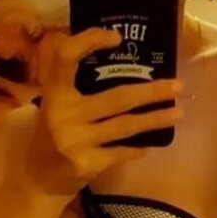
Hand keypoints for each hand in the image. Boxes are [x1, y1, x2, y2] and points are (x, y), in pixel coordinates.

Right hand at [22, 27, 182, 197]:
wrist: (38, 179)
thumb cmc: (52, 134)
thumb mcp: (54, 105)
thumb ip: (74, 84)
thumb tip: (118, 56)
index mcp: (53, 94)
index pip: (66, 57)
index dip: (89, 41)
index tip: (117, 38)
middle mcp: (63, 114)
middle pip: (117, 97)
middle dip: (152, 91)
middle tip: (177, 85)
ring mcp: (75, 141)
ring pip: (126, 125)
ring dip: (156, 119)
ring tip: (178, 112)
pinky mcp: (86, 163)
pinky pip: (122, 151)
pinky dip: (139, 147)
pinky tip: (151, 143)